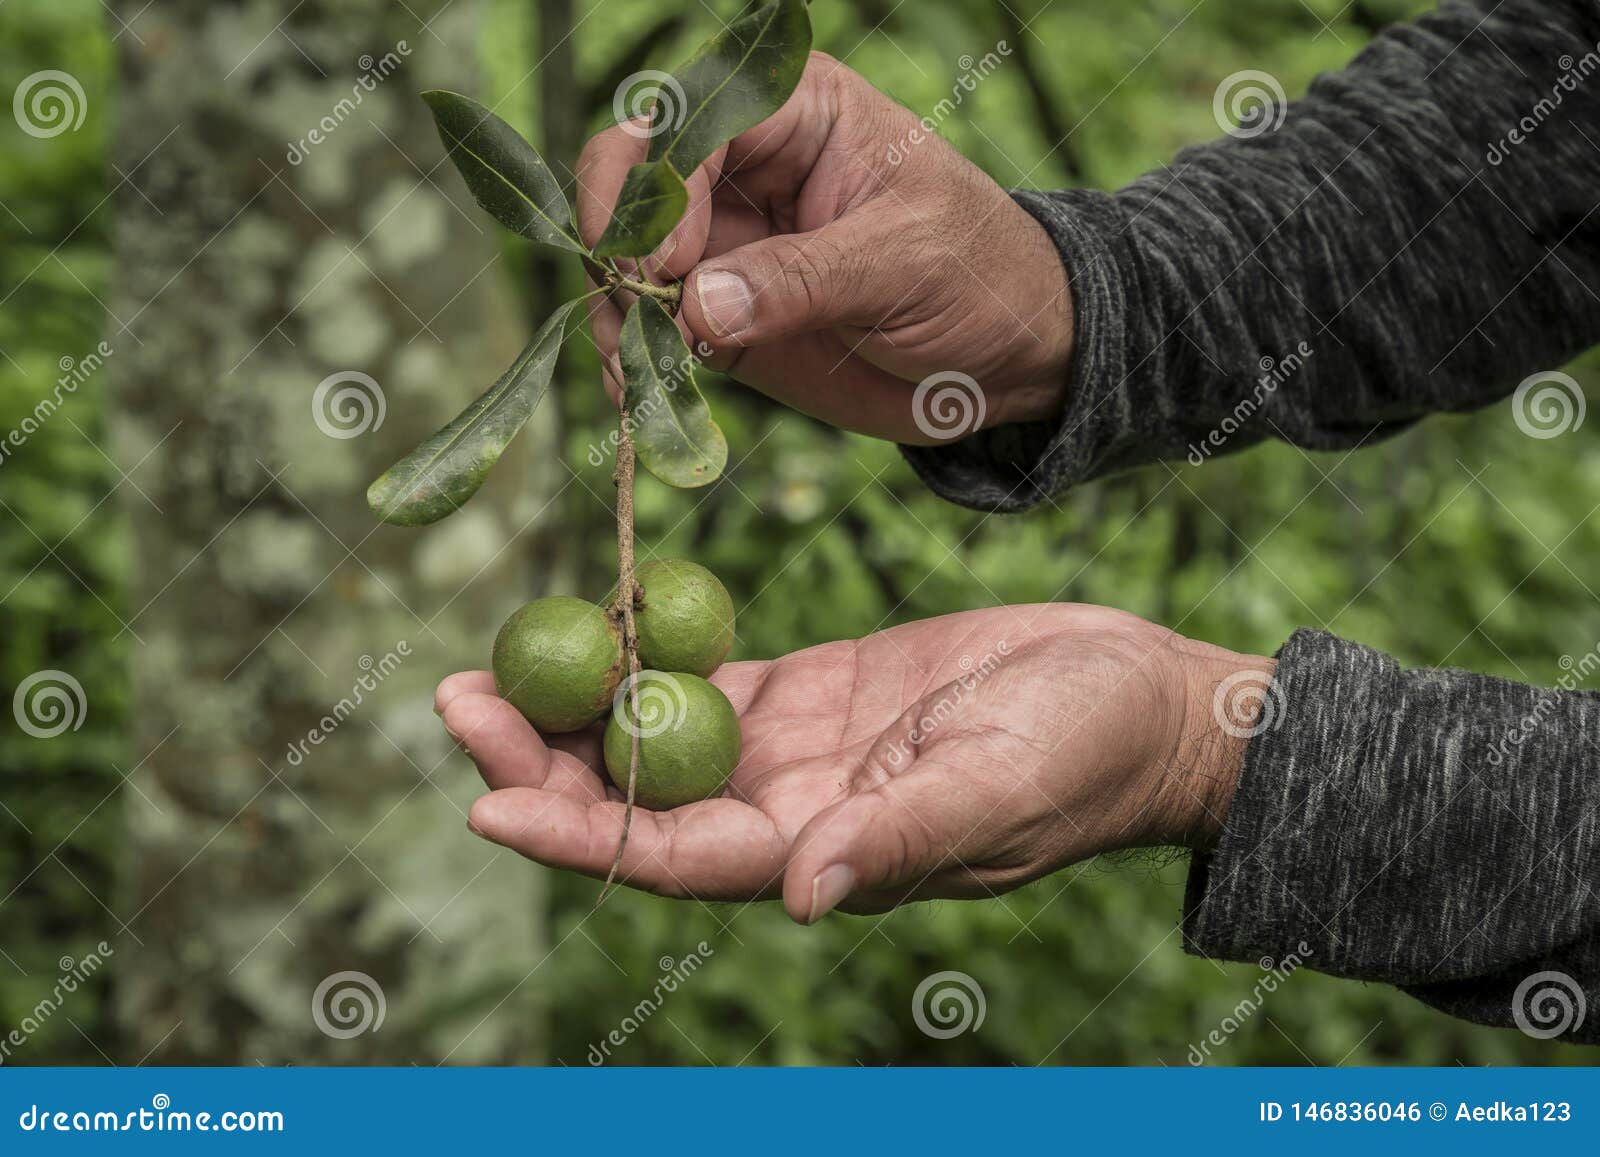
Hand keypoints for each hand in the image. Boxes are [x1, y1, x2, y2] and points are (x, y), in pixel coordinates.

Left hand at [436, 604, 1273, 921]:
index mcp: (823, 852)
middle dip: (541, 764)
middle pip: (636, 801)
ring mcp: (795, 754)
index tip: (485, 805)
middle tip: (454, 699)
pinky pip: (703, 681)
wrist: (1138, 697)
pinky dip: (644, 659)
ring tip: (485, 664)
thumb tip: (802, 896)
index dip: (579, 838)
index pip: (675, 859)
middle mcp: (790, 814)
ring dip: (572, 710)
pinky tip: (591, 625)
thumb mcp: (999, 786)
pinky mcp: (811, 694)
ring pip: (655, 740)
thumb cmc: (1086, 748)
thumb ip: (902, 838)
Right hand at [576, 53, 1074, 444]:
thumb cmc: (979, 276)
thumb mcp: (904, 265)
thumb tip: (693, 307)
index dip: (659, 186)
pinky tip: (641, 392)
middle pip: (632, 170)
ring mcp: (724, 238)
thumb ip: (801, 281)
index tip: (666, 268)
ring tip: (634, 370)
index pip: (690, 117)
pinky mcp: (718, 310)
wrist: (1006, 358)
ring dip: (614, 310)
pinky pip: (649, 323)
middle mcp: (742, 164)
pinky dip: (633, 356)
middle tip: (634, 310)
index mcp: (794, 109)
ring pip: (627, 253)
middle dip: (618, 239)